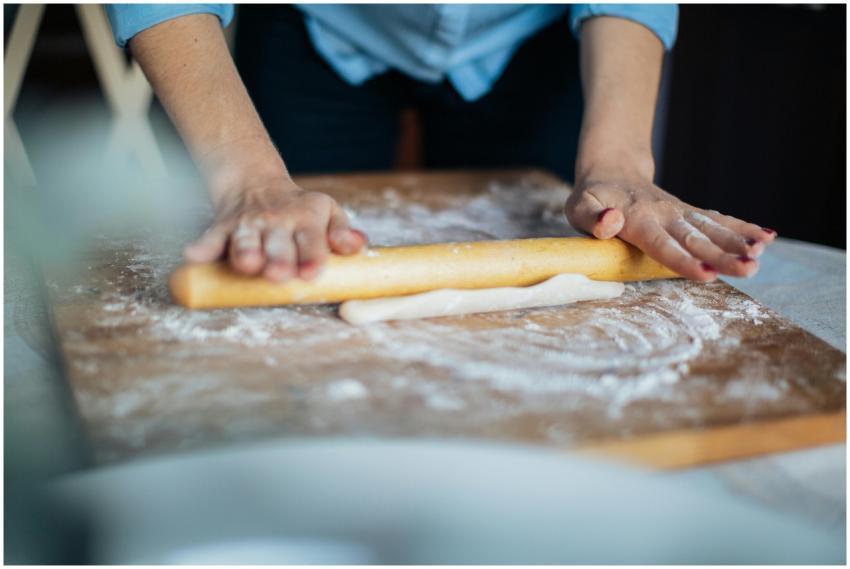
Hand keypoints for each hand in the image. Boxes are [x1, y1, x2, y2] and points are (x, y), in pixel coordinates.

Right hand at [184, 177, 366, 281]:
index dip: (312, 256)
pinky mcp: (223, 227)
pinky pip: (210, 237)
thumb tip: (358, 246)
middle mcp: (277, 222)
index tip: (312, 272)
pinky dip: (202, 248)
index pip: (312, 239)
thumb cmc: (301, 210)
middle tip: (278, 275)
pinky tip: (193, 257)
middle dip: (278, 259)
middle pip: (278, 243)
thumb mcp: (328, 213)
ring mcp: (248, 224)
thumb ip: (342, 233)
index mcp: (306, 220)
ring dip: (245, 253)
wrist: (257, 185)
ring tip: (246, 265)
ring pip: (244, 240)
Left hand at [565, 174, 776, 281]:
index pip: (662, 244)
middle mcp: (665, 215)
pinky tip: (768, 237)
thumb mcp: (578, 206)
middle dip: (724, 255)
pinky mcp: (689, 213)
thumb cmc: (592, 197)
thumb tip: (609, 222)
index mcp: (638, 219)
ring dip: (739, 242)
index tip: (706, 274)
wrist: (611, 170)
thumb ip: (591, 217)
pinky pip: (718, 220)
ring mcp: (680, 213)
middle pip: (696, 239)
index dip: (684, 260)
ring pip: (713, 228)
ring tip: (762, 255)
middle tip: (749, 268)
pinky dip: (742, 227)